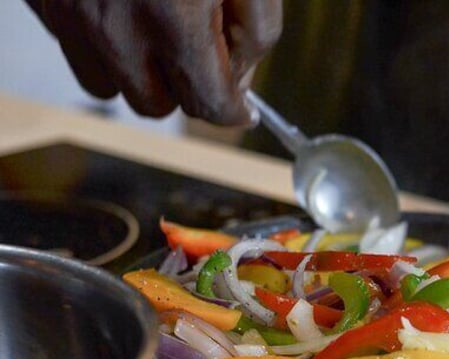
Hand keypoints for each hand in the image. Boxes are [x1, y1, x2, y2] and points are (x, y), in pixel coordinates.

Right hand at [25, 0, 281, 125]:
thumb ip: (258, 28)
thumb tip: (242, 79)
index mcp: (175, 16)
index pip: (209, 106)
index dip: (234, 110)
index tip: (243, 107)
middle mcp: (115, 25)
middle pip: (157, 105)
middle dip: (186, 88)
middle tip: (202, 49)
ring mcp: (71, 12)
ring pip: (109, 85)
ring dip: (139, 72)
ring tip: (158, 26)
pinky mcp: (43, 0)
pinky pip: (74, 48)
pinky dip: (102, 43)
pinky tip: (122, 7)